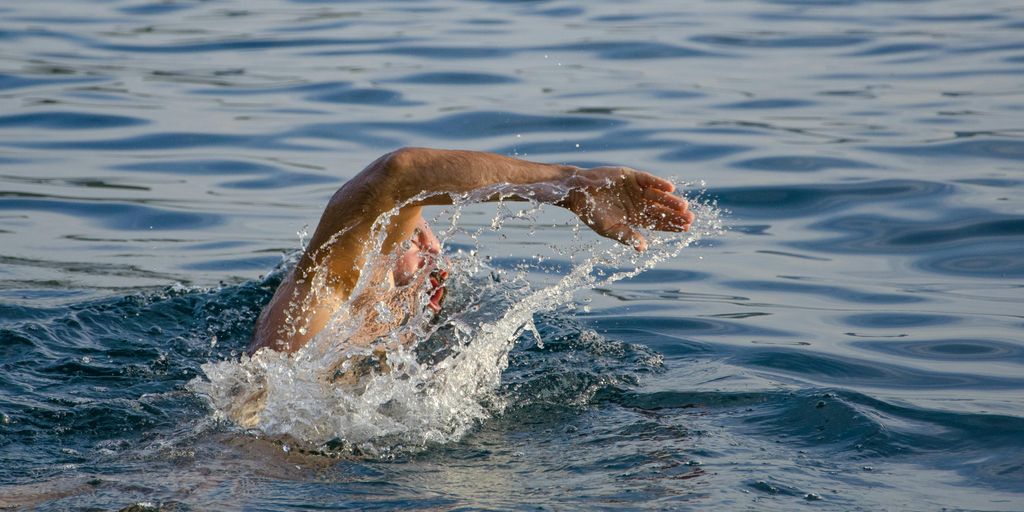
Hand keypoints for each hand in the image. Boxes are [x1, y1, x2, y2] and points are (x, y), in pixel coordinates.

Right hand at [564, 166, 693, 250]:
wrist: (578, 192)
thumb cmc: (591, 213)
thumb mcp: (609, 229)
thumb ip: (626, 236)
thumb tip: (643, 249)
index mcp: (636, 217)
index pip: (658, 223)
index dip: (672, 226)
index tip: (686, 229)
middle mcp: (639, 203)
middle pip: (662, 210)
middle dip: (676, 214)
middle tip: (691, 219)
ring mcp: (636, 189)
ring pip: (658, 195)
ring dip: (670, 200)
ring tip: (684, 206)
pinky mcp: (632, 176)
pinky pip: (649, 180)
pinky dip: (659, 183)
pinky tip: (670, 188)